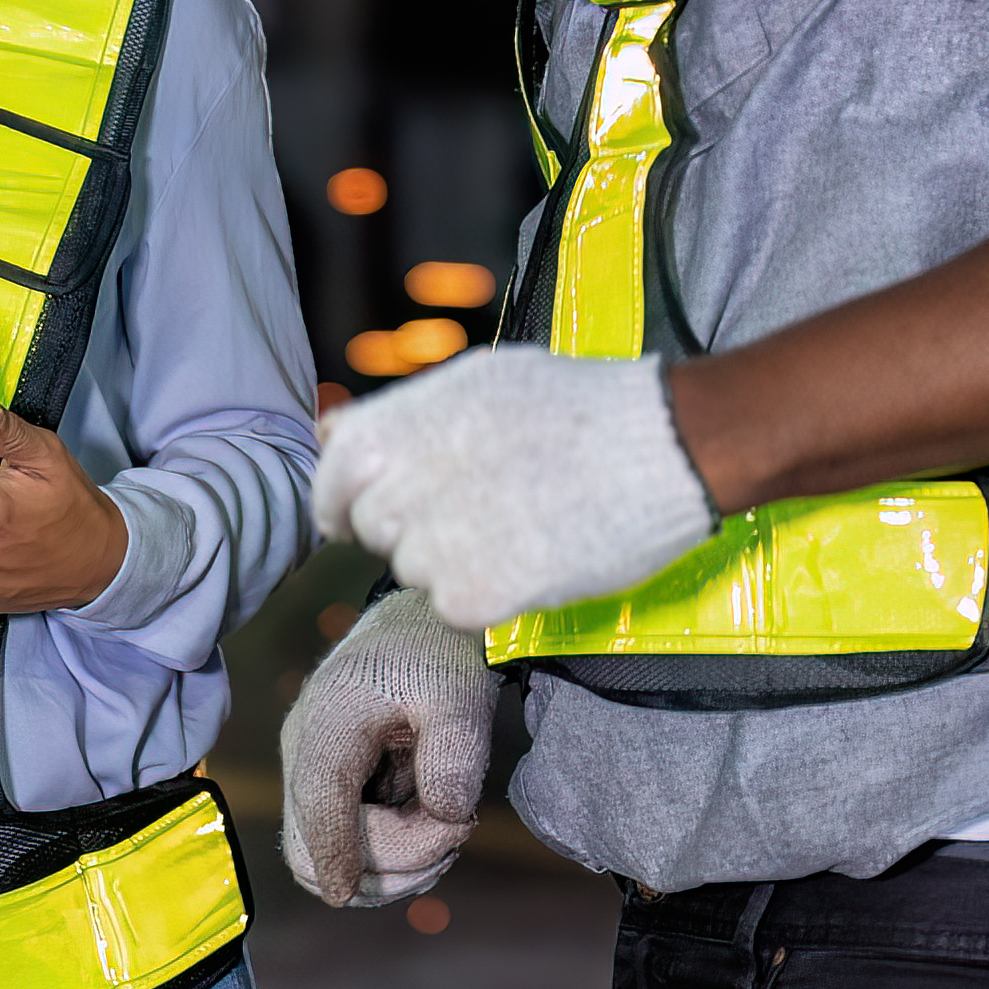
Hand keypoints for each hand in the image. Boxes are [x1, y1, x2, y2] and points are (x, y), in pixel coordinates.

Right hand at [278, 588, 497, 908]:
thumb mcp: (460, 693)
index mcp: (328, 721)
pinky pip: (343, 850)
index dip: (332, 851)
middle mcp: (305, 753)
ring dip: (390, 872)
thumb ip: (455, 754)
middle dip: (382, 869)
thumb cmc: (436, 654)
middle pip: (308, 849)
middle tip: (453, 839)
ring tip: (451, 834)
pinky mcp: (331, 794)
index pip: (317, 798)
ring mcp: (312, 776)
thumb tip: (446, 817)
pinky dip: (387, 862)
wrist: (420, 630)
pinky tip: (433, 836)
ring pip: (323, 862)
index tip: (347, 895)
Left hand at [311, 347, 712, 632]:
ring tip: (514, 521)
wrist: (660, 445)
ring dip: (452, 559)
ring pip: (416, 571)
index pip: (331, 485)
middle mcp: (400, 488)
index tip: (379, 507)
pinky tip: (531, 552)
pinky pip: (456, 607)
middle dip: (412, 527)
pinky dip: (487, 591)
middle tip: (475, 506)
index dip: (350, 501)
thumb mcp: (472, 382)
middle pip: (375, 533)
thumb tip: (328, 432)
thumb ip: (395, 414)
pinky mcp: (476, 596)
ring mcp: (436, 547)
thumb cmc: (572, 405)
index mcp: (390, 430)